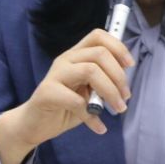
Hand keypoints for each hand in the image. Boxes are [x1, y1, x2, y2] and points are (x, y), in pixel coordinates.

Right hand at [0, 29, 133, 163]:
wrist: (35, 125)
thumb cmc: (65, 106)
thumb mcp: (88, 90)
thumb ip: (102, 79)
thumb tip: (123, 77)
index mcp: (76, 55)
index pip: (98, 36)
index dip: (118, 47)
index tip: (130, 65)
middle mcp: (65, 59)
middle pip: (99, 54)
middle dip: (119, 76)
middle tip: (125, 97)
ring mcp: (55, 74)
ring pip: (91, 71)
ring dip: (110, 91)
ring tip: (118, 108)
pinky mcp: (47, 93)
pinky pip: (77, 101)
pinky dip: (93, 116)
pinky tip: (98, 127)